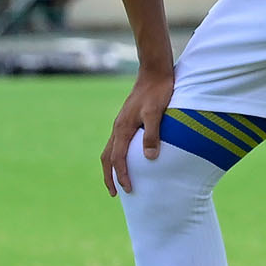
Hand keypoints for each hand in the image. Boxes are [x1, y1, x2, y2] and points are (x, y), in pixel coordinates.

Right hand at [103, 64, 176, 195]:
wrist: (154, 71)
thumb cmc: (158, 91)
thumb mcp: (156, 113)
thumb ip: (152, 134)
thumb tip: (149, 158)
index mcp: (123, 128)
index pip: (117, 159)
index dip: (121, 176)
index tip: (127, 190)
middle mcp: (118, 127)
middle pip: (107, 157)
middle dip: (109, 176)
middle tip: (115, 193)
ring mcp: (121, 123)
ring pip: (110, 150)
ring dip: (112, 167)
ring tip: (118, 180)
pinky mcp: (127, 119)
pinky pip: (117, 142)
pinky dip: (117, 156)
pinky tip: (128, 158)